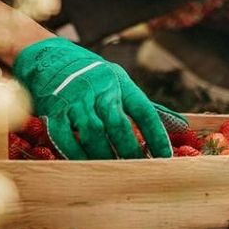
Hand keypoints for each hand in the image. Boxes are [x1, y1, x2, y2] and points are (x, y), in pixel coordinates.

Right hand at [12, 37, 184, 158]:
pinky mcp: (55, 111)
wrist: (48, 56)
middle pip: (118, 123)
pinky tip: (87, 165)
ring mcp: (75, 100)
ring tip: (114, 172)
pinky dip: (77, 154)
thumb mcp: (117, 79)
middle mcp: (98, 88)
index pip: (143, 109)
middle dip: (130, 150)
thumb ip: (140, 104)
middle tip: (139, 170)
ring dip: (104, 155)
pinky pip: (65, 137)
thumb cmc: (90, 73)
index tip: (165, 157)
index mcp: (119, 80)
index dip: (156, 134)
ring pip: (93, 132)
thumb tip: (180, 124)